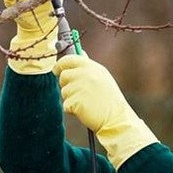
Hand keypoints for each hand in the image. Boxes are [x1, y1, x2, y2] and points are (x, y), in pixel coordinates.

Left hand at [53, 54, 157, 168]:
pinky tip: (84, 110)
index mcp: (92, 67)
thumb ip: (88, 66)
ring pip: (64, 91)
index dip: (60, 65)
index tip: (56, 70)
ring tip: (86, 103)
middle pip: (63, 76)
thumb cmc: (109, 99)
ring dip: (71, 98)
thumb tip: (80, 53)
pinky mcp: (76, 101)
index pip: (68, 59)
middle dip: (66, 84)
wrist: (116, 118)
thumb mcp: (102, 77)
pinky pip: (66, 105)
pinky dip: (72, 109)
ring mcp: (80, 87)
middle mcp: (85, 74)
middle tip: (77, 93)